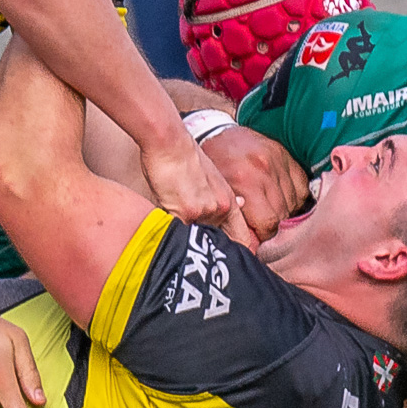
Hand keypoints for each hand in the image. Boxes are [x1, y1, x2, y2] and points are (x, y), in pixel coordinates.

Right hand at [141, 135, 256, 249]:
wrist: (170, 143)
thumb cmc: (185, 157)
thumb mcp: (213, 176)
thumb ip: (222, 196)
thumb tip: (241, 205)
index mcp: (229, 202)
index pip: (242, 239)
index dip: (236, 254)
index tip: (227, 264)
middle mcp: (220, 210)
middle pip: (217, 244)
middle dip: (206, 251)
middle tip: (197, 254)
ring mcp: (204, 213)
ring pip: (195, 239)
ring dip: (185, 239)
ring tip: (175, 228)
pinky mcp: (185, 213)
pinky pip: (178, 233)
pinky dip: (170, 232)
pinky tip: (164, 220)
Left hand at [202, 126, 308, 240]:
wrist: (215, 132)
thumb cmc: (213, 167)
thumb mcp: (218, 194)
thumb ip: (236, 218)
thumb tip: (252, 243)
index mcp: (245, 181)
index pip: (268, 223)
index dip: (264, 235)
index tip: (258, 237)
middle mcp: (265, 170)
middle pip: (283, 214)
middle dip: (274, 225)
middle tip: (262, 225)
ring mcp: (278, 161)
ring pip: (294, 202)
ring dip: (285, 211)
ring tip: (270, 210)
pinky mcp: (286, 155)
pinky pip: (302, 186)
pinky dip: (294, 196)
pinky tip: (281, 197)